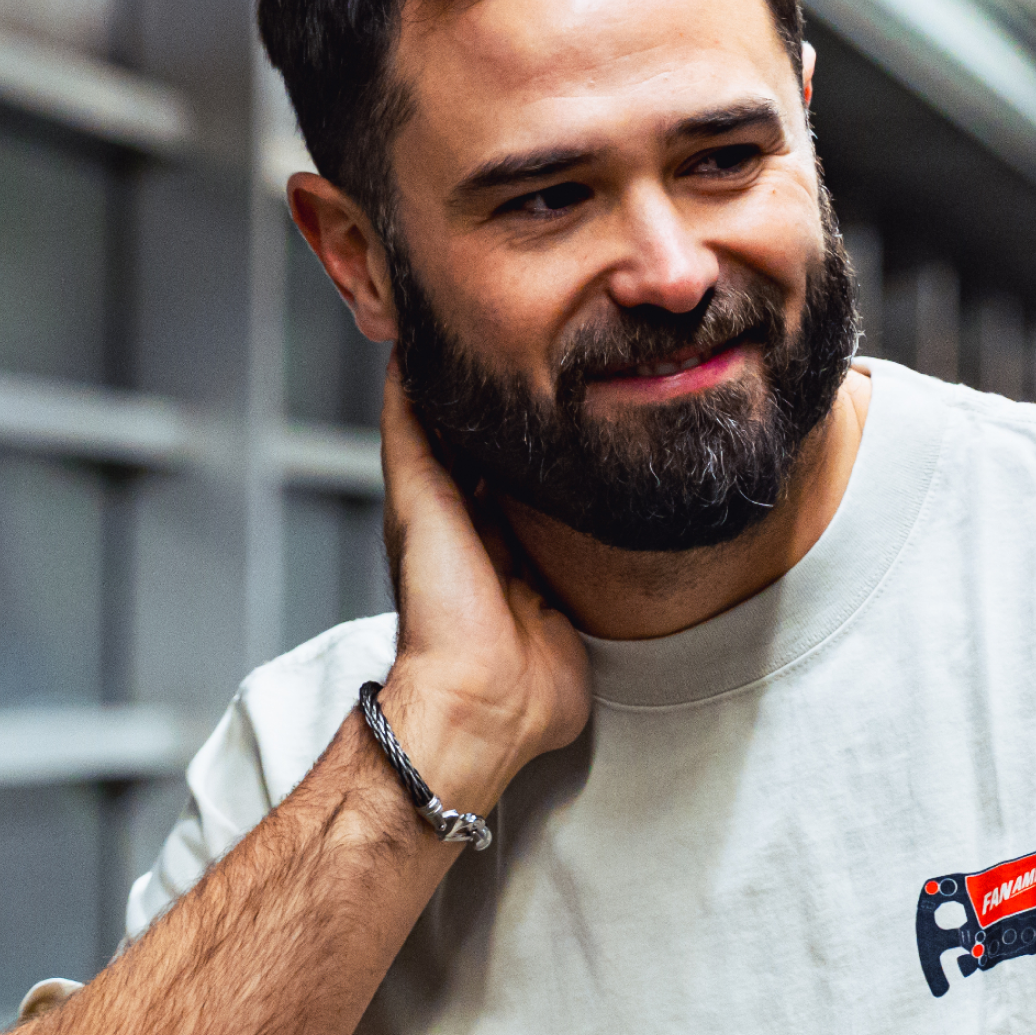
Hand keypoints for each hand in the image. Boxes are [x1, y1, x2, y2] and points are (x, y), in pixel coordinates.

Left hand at [374, 358, 589, 815]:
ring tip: (619, 399)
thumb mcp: (420, 504)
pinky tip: (635, 474)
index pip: (472, 432)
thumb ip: (414, 437)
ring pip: (562, 492)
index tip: (518, 333)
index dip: (491, 387)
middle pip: (524, 457)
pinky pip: (598, 538)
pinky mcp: (577, 589)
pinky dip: (612, 507)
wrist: (488, 701)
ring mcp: (538, 560)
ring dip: (583, 457)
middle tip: (587, 356)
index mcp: (452, 507)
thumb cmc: (442, 612)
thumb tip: (401, 363)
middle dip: (548, 417)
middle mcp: (494, 529)